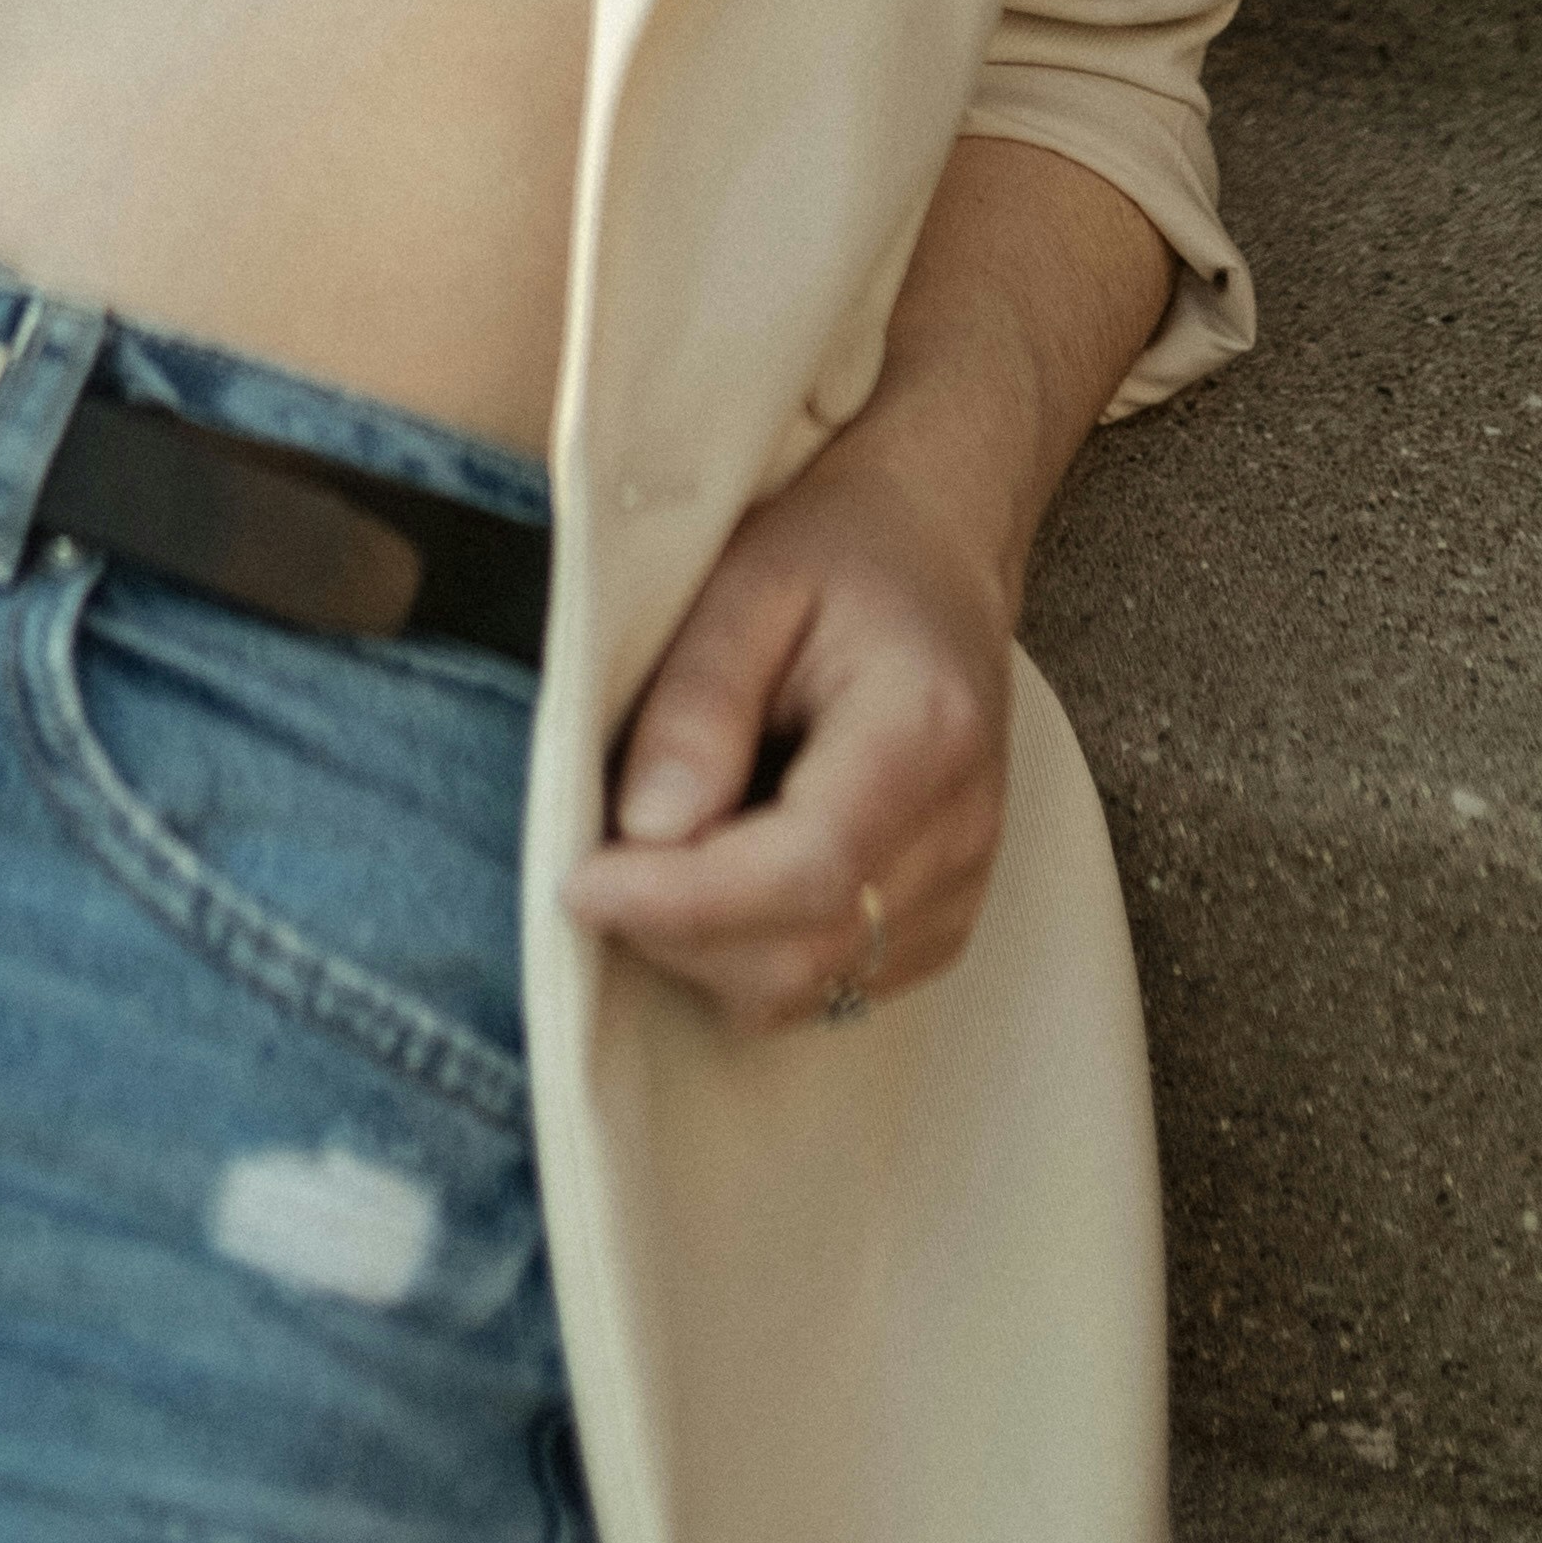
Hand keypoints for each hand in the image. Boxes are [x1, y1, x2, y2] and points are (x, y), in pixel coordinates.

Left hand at [559, 430, 1014, 1031]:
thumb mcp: (747, 583)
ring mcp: (962, 890)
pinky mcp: (939, 926)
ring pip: (807, 988)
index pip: (808, 866)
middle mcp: (963, 831)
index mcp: (926, 731)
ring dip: (705, 947)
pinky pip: (826, 987)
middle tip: (596, 856)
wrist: (932, 557)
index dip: (683, 897)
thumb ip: (699, 700)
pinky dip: (747, 953)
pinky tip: (721, 864)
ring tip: (664, 844)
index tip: (578, 880)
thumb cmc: (833, 554)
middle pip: (803, 951)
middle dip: (675, 927)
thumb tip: (648, 829)